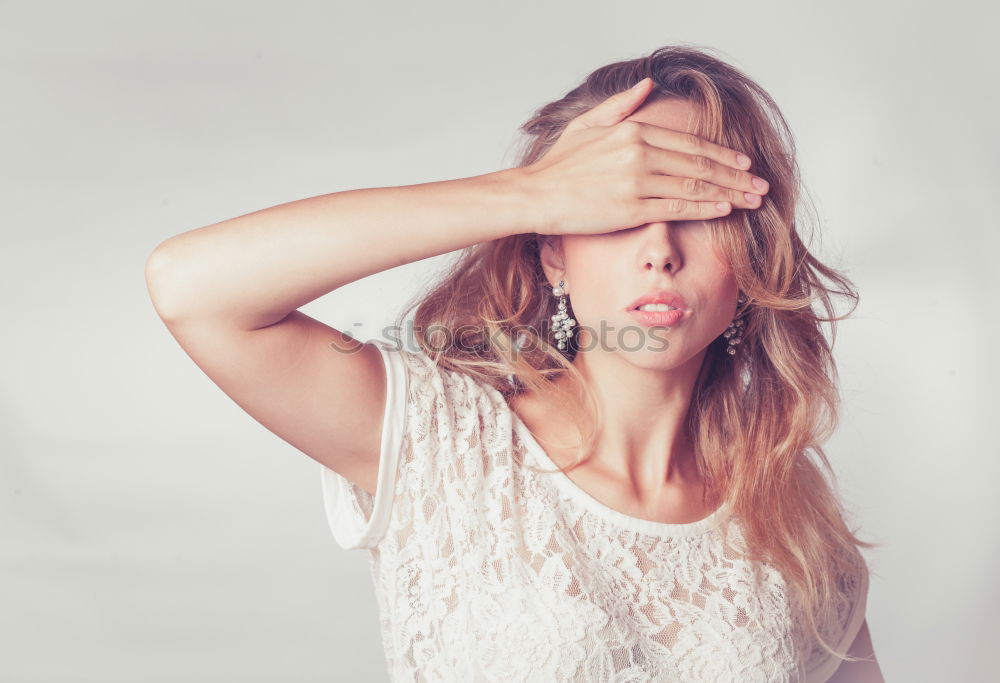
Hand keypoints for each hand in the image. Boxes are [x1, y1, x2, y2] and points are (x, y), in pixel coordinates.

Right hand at [521, 77, 768, 236]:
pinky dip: (704, 208)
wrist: (535, 194)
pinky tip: (724, 210)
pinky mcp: (630, 209)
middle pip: (699, 164)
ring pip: (694, 186)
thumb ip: (620, 105)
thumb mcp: (587, 124)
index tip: (744, 164)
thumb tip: (647, 85)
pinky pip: (676, 207)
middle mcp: (639, 152)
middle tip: (760, 186)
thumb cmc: (558, 164)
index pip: (690, 142)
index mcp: (633, 130)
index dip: (722, 154)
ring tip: (751, 201)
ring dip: (728, 193)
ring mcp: (636, 181)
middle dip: (735, 176)